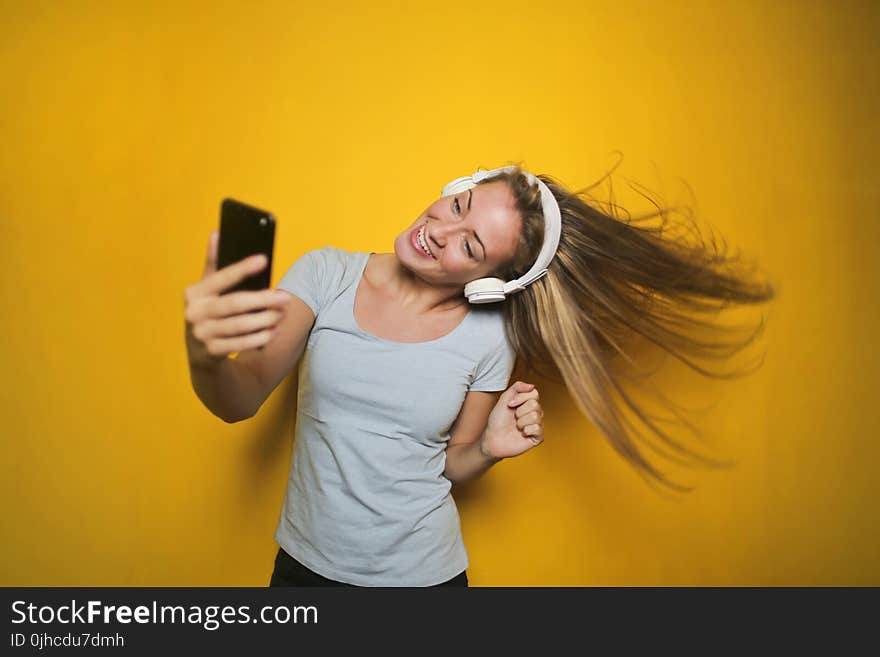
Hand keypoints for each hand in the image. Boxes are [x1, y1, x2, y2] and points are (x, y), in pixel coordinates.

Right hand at [184, 230, 289, 367]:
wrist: (199, 352)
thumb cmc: (209, 311)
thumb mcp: (207, 289)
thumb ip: (214, 264)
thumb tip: (218, 233)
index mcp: (194, 292)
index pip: (220, 277)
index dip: (242, 268)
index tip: (263, 259)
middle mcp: (194, 313)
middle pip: (234, 304)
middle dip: (263, 300)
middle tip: (286, 297)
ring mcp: (201, 334)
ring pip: (239, 325)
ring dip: (265, 320)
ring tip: (282, 314)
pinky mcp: (210, 352)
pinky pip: (239, 344)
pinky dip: (259, 338)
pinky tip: (273, 331)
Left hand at [479, 381, 544, 459]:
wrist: (492, 438)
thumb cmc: (497, 420)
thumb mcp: (504, 398)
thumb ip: (517, 387)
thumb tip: (532, 386)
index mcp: (528, 403)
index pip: (534, 393)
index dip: (521, 398)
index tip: (510, 404)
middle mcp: (534, 413)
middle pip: (535, 405)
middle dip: (520, 411)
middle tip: (514, 418)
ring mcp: (537, 425)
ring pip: (535, 416)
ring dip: (521, 422)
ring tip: (516, 426)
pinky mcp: (538, 437)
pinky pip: (537, 429)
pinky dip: (526, 431)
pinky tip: (522, 434)